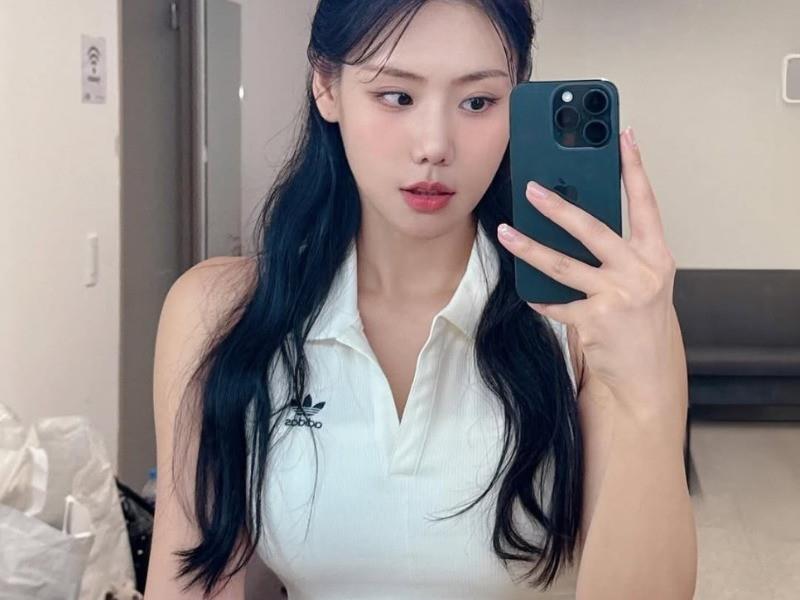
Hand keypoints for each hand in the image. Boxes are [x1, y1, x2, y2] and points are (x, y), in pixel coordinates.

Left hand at [496, 127, 684, 417]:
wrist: (646, 374)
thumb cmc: (640, 320)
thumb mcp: (642, 279)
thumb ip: (619, 251)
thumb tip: (575, 219)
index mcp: (656, 255)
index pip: (646, 203)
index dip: (635, 168)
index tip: (623, 136)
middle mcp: (641, 272)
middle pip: (594, 229)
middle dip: (559, 207)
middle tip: (532, 188)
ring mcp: (618, 297)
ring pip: (564, 265)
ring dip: (529, 248)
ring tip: (506, 233)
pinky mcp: (595, 320)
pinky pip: (556, 302)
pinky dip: (541, 297)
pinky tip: (529, 292)